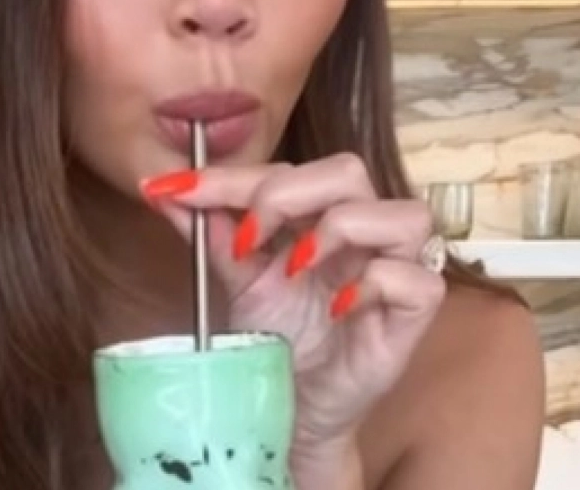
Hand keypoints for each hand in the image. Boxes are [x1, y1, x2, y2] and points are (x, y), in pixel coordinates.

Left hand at [140, 153, 446, 450]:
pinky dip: (376, 283)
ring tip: (296, 267)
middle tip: (248, 235)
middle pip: (348, 172)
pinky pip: (418, 281)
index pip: (285, 172)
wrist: (294, 406)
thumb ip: (212, 233)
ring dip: (341, 228)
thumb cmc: (277, 336)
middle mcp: (362, 232)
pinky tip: (337, 307)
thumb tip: (161, 189)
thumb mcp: (238, 279)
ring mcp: (395, 270)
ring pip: (403, 215)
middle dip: (288, 193)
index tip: (178, 189)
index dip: (231, 178)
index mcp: (318, 214)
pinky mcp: (415, 315)